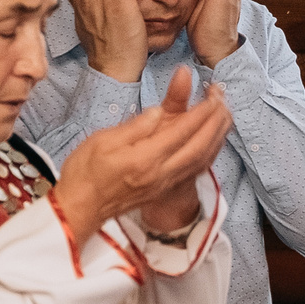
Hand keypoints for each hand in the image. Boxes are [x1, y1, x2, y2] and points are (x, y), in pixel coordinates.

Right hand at [53, 67, 233, 245]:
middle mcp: (161, 174)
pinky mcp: (164, 190)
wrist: (79, 209)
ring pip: (202, 160)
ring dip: (217, 137)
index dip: (201, 112)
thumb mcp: (101, 141)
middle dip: (216, 122)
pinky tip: (213, 142)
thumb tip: (158, 112)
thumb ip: (134, 127)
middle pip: (200, 146)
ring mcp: (165, 184)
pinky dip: (209, 154)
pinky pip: (195, 171)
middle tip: (223, 100)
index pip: (182, 131)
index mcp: (145, 159)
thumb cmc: (84, 172)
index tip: (213, 94)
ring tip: (225, 116)